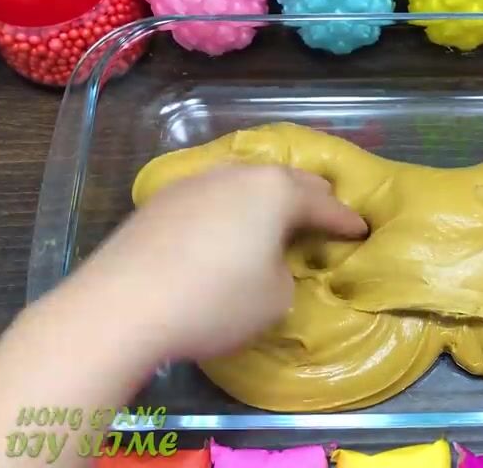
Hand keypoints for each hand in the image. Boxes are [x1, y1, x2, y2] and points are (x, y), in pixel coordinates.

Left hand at [51, 165, 366, 360]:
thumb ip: (286, 269)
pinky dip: (232, 209)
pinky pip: (214, 197)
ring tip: (276, 219)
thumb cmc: (216, 302)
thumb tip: (268, 260)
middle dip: (312, 197)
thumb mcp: (277, 297)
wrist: (121, 307)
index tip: (361, 230)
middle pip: (287, 180)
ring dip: (268, 200)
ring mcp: (195, 182)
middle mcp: (237, 174)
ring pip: (246, 183)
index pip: (325, 203)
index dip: (347, 220)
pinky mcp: (161, 200)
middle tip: (326, 215)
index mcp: (275, 191)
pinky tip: (227, 229)